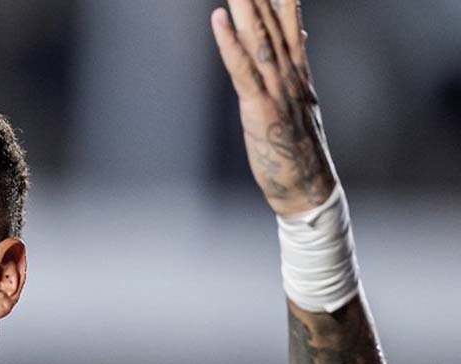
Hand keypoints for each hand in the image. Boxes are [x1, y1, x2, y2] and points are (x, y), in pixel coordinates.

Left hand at [212, 0, 336, 215]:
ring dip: (246, 6)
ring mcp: (277, 89)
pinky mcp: (260, 108)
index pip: (288, 21)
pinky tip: (218, 20)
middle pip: (272, 22)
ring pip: (259, 38)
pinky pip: (243, 70)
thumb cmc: (297, 147)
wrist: (307, 186)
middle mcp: (290, 74)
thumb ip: (295, 66)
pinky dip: (230, 44)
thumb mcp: (300, 101)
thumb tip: (297, 37)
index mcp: (298, 72)